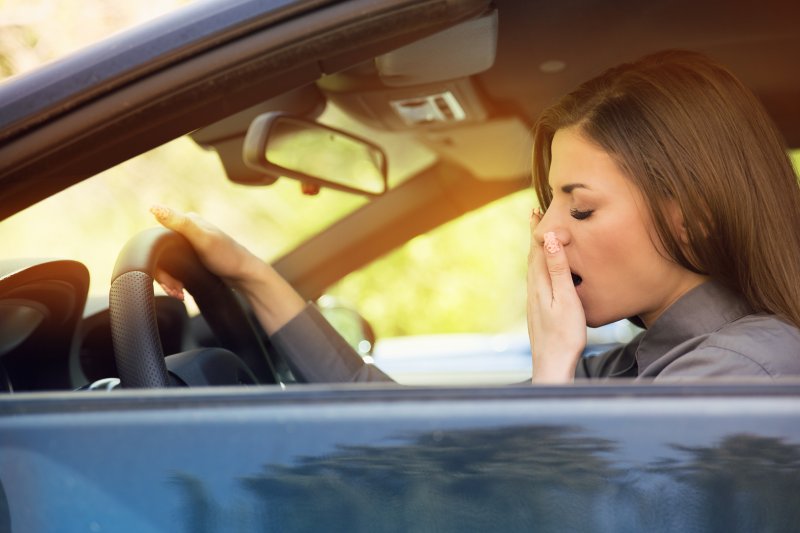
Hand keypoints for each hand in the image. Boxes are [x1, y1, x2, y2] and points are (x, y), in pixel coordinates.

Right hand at [149, 205, 304, 332]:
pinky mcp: (192, 257)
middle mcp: (187, 230)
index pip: (157, 240)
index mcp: (187, 220)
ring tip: (179, 293)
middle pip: (162, 254)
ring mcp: (189, 244)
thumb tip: (155, 208)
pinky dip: (175, 281)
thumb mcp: (203, 240)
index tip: (169, 281)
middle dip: (165, 276)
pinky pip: (175, 269)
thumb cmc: (227, 257)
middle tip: (176, 291)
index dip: (157, 262)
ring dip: (169, 281)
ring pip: (167, 263)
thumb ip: (180, 224)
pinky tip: (181, 290)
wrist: (246, 275)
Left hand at [527, 208, 585, 382]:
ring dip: (537, 251)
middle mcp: (533, 290)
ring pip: (533, 269)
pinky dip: (539, 267)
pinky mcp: (538, 311)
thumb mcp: (566, 299)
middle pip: (533, 257)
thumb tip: (551, 239)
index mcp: (540, 284)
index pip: (538, 249)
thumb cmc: (564, 335)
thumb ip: (558, 269)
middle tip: (535, 216)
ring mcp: (534, 302)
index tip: (537, 211)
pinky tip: (543, 273)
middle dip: (535, 236)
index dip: (538, 230)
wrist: (552, 366)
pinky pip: (537, 281)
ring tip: (540, 239)